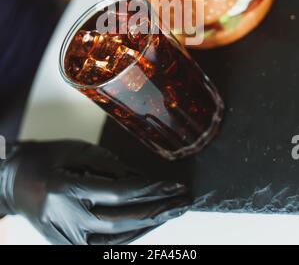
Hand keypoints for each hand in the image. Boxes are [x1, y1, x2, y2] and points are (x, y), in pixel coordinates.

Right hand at [0, 141, 189, 244]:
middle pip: (121, 222)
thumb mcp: (77, 150)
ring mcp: (65, 239)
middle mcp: (64, 219)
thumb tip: (142, 180)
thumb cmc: (46, 160)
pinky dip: (131, 235)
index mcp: (63, 189)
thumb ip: (109, 165)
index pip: (116, 194)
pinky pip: (107, 246)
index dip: (148, 191)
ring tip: (173, 211)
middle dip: (157, 212)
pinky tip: (148, 222)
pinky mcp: (68, 247)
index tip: (172, 185)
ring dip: (149, 225)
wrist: (16, 183)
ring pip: (117, 240)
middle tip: (183, 201)